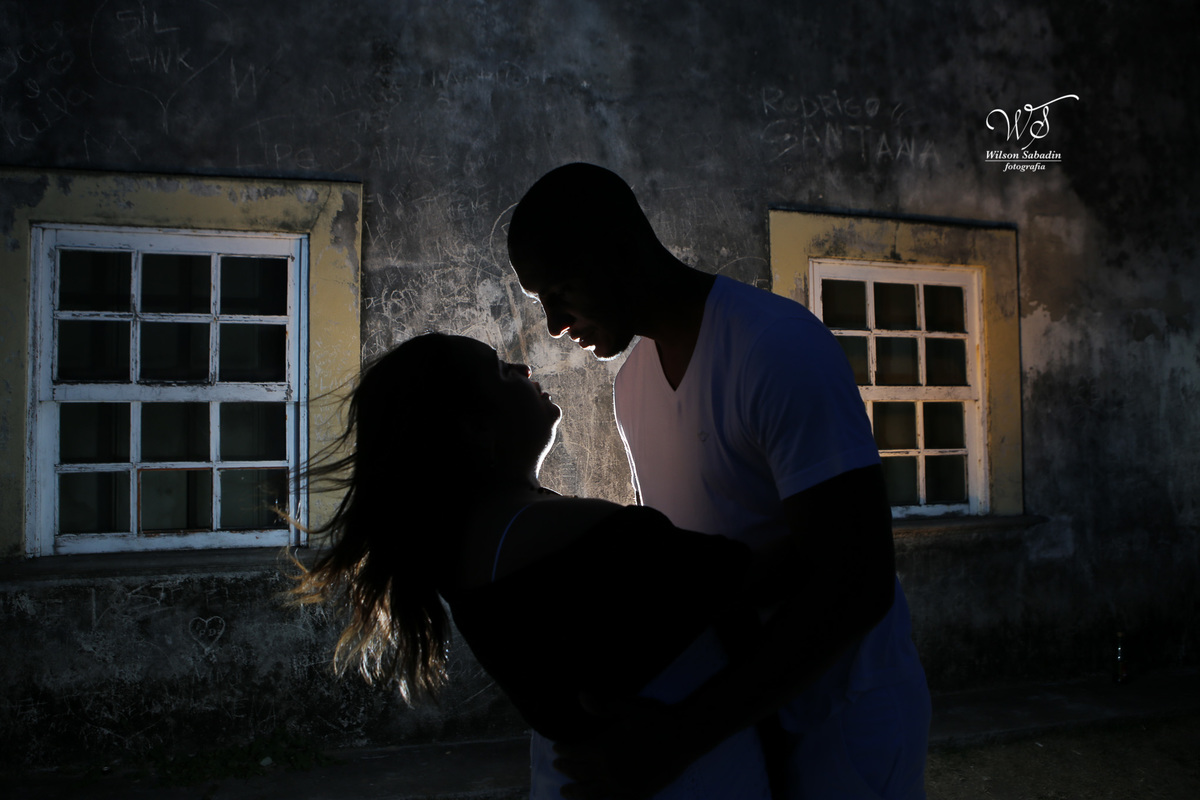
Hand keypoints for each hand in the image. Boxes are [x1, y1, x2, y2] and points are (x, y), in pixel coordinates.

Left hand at [553, 694, 701, 799]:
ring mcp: (621, 786)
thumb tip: (580, 696)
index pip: (575, 752)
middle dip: (565, 769)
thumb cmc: (655, 719)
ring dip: (575, 792)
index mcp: (604, 747)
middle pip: (579, 773)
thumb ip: (602, 707)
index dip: (563, 751)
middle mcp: (609, 770)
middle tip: (557, 766)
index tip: (556, 749)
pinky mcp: (635, 795)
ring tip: (565, 791)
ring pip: (590, 793)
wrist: (683, 738)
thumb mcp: (627, 708)